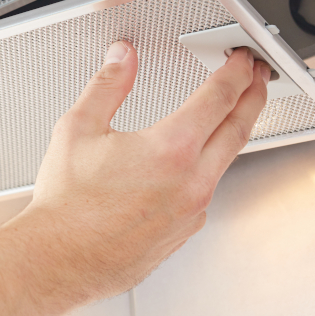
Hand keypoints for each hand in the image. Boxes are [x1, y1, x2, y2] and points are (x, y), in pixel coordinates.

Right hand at [23, 41, 270, 307]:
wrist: (59, 258)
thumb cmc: (65, 204)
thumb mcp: (78, 128)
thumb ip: (107, 85)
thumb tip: (122, 57)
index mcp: (171, 148)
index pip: (219, 98)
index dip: (236, 73)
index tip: (242, 61)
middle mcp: (191, 181)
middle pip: (239, 129)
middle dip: (253, 97)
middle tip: (256, 80)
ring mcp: (192, 212)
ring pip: (224, 164)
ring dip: (230, 135)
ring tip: (225, 120)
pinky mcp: (183, 233)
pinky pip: (205, 195)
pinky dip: (206, 171)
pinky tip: (188, 168)